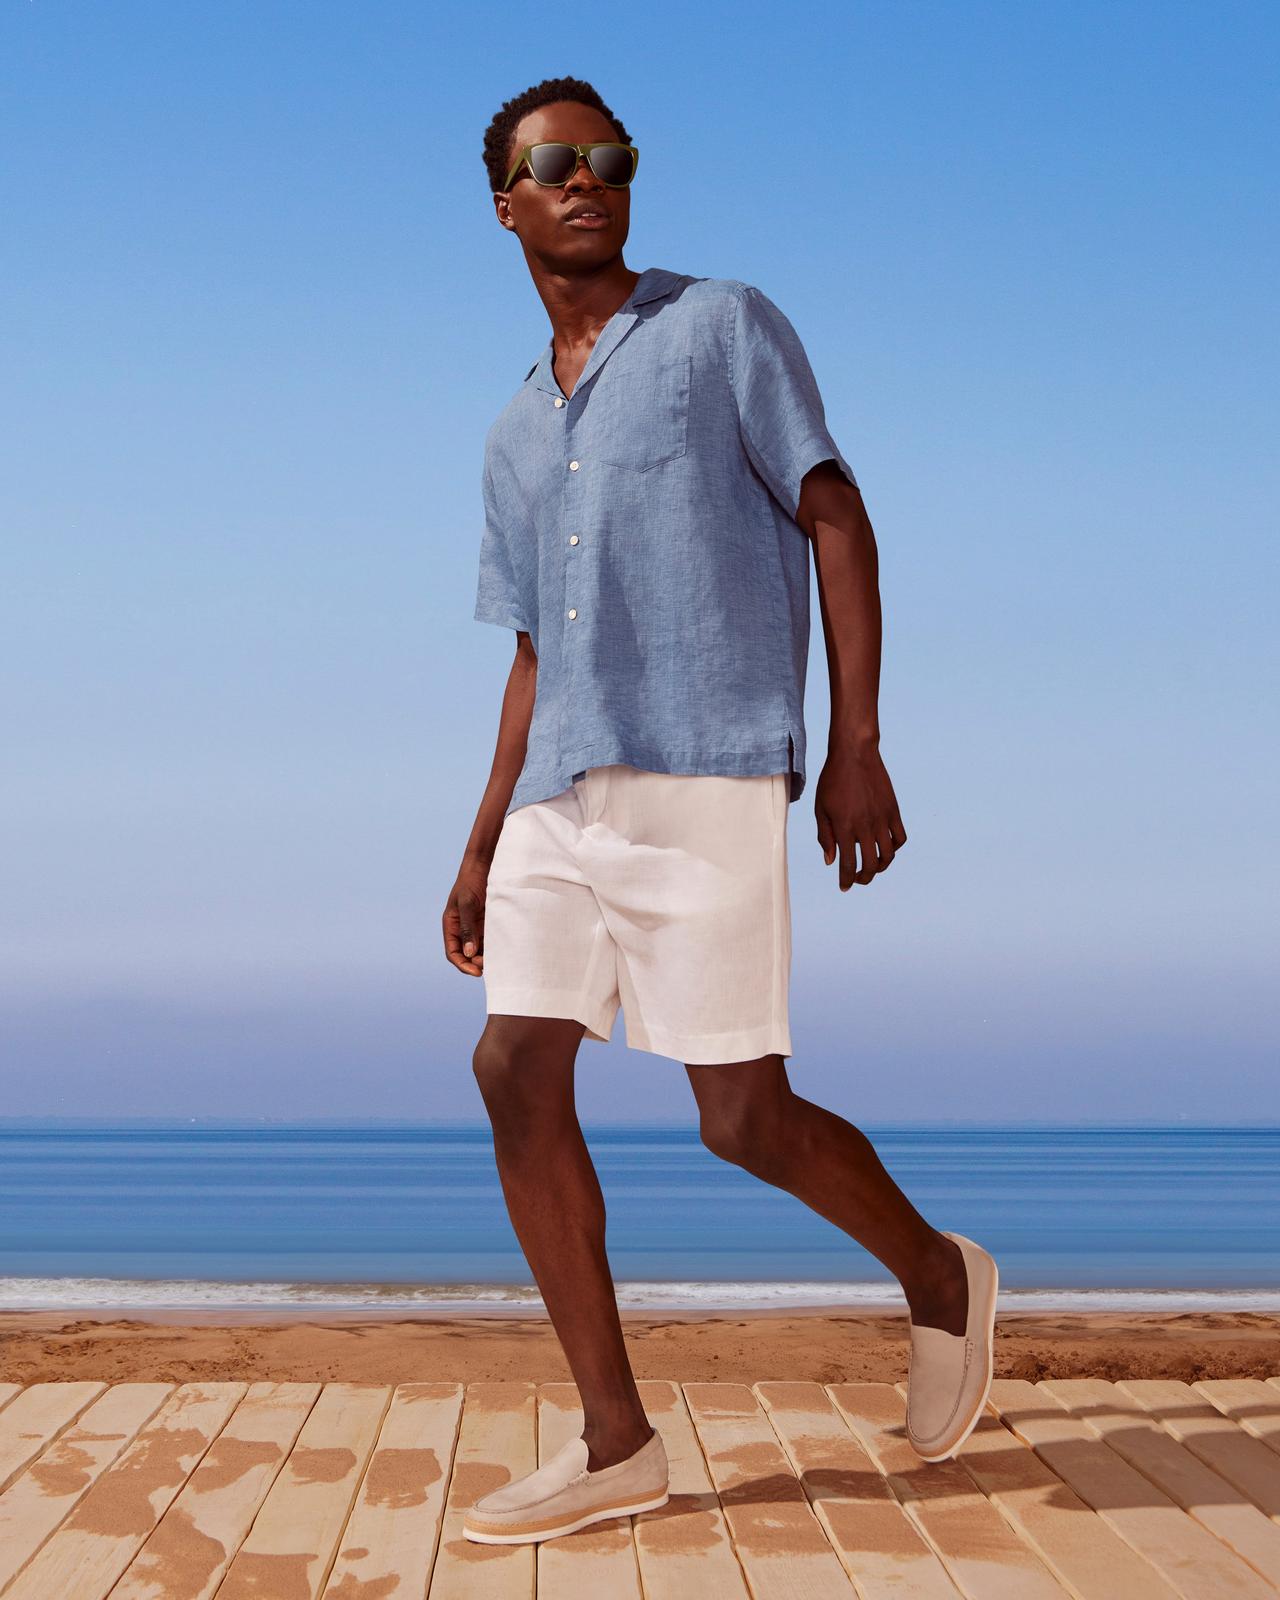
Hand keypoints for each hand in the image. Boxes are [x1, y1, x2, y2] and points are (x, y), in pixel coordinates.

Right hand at [443, 858, 489, 975]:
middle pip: (467, 954)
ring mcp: (476, 926)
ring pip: (480, 949)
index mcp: (451, 925)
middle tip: (490, 967)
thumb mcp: (467, 904)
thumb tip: (469, 953)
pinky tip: (505, 950)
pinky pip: (491, 939)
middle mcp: (463, 929)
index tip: (476, 972)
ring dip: (487, 957)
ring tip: (499, 961)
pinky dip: (496, 947)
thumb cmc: (471, 881)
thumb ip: (467, 928)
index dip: (463, 965)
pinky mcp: (489, 922)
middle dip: (476, 964)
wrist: (485, 865)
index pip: (453, 952)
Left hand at [815, 743, 906, 888]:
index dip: (846, 880)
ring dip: (881, 867)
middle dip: (864, 878)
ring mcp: (882, 819)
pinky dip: (894, 848)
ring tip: (872, 867)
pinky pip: (900, 838)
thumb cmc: (832, 780)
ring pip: (888, 855)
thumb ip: (825, 836)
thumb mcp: (821, 808)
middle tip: (858, 879)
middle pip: (871, 865)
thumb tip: (830, 861)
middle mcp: (866, 826)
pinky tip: (885, 848)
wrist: (854, 754)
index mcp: (845, 827)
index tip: (844, 887)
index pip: (848, 864)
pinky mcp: (893, 811)